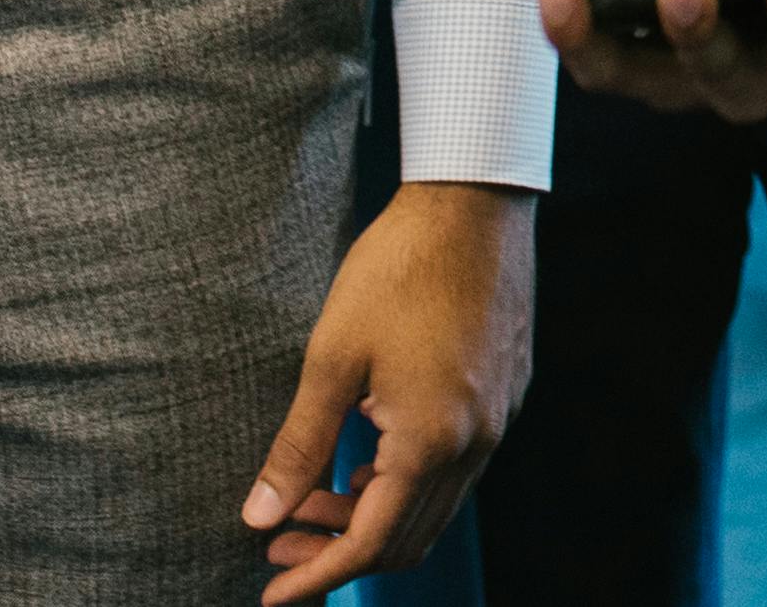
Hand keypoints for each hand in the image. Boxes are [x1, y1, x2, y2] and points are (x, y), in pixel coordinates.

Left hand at [239, 179, 528, 601]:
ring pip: (433, 506)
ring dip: (371, 517)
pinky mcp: (507, 394)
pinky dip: (406, 483)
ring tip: (312, 500)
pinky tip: (366, 454)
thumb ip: (298, 447)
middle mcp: (475, 442)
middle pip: (406, 538)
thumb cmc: (398, 268)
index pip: (369, 545)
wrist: (475, 200)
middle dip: (338, 554)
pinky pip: (457, 468)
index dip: (317, 578)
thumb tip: (259, 517)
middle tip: (279, 547)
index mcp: (430, 439)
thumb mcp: (331, 358)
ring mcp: (499, 419)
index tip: (272, 595)